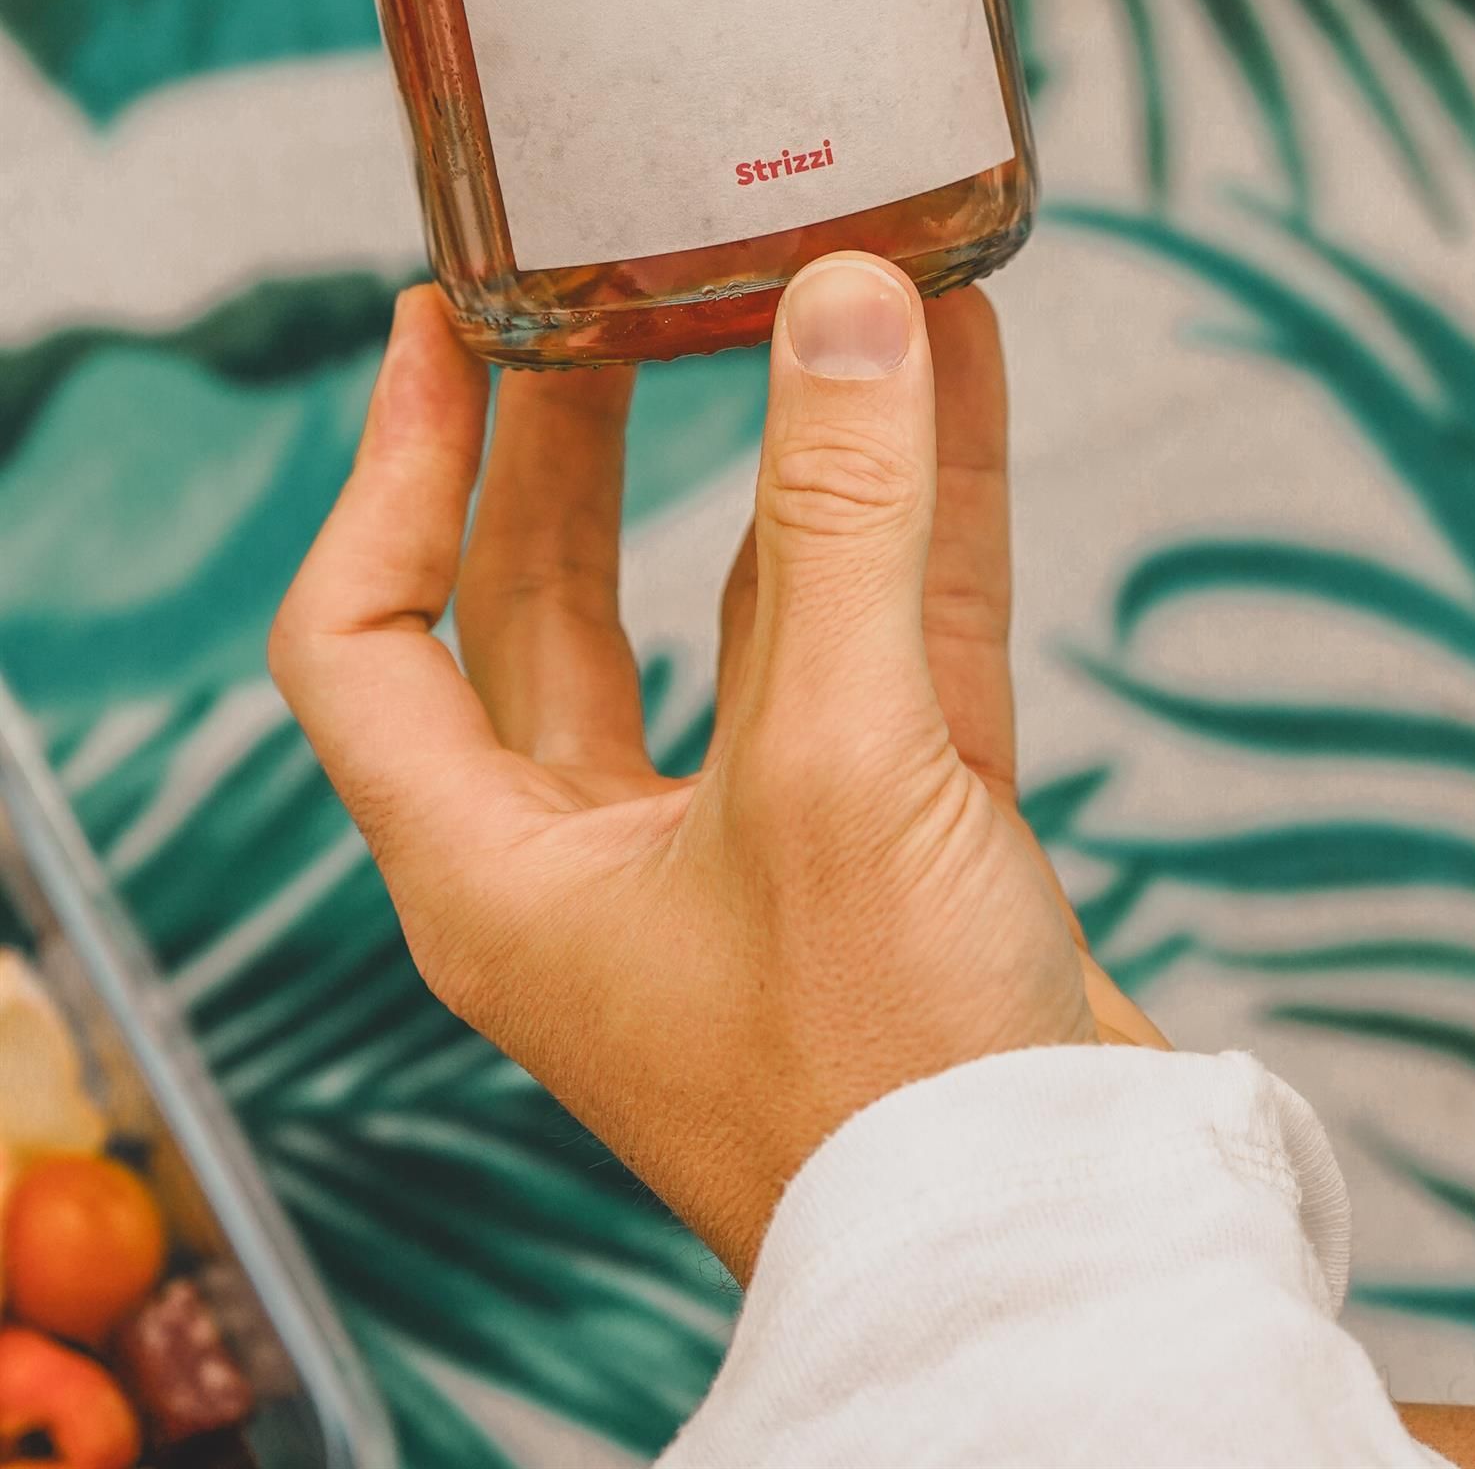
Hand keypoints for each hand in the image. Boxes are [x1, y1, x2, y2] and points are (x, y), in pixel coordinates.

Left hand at [273, 255, 1158, 1277]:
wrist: (1047, 1249)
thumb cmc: (878, 1077)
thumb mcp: (836, 765)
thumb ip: (842, 514)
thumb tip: (843, 298)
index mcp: (500, 873)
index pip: (368, 638)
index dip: (391, 466)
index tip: (442, 319)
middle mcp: (603, 857)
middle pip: (545, 601)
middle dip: (579, 435)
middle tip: (616, 283)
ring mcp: (755, 849)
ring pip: (740, 603)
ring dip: (782, 448)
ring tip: (811, 292)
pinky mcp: (897, 844)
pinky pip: (889, 632)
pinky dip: (919, 507)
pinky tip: (957, 378)